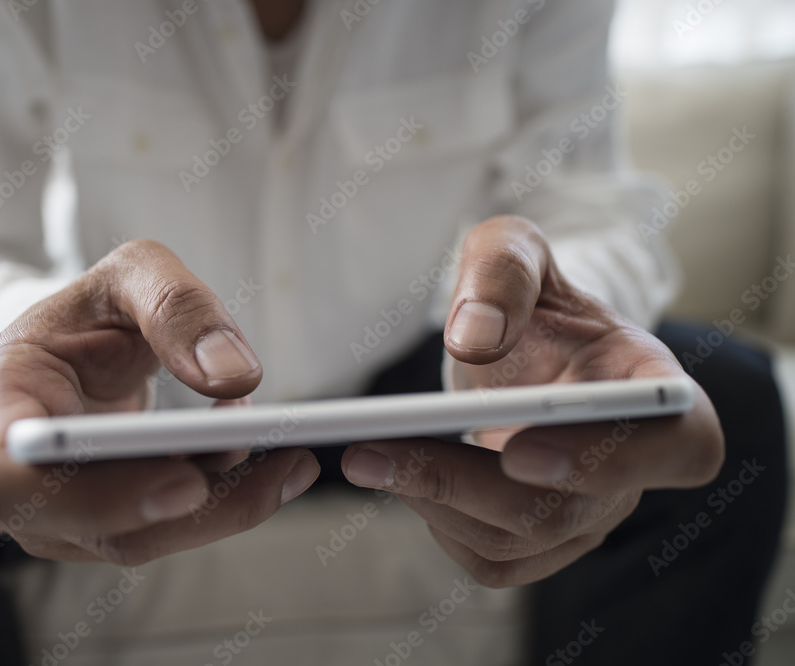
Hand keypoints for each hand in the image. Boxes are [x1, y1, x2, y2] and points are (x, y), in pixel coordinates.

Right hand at [0, 240, 319, 564]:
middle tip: (279, 465)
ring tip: (292, 456)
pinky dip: (227, 498)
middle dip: (196, 505)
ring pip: (144, 537)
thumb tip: (234, 375)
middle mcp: (18, 476)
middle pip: (95, 525)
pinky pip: (168, 527)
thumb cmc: (90, 312)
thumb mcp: (130, 275)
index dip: (92, 493)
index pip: (10, 478)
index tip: (185, 476)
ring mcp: (60, 512)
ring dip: (227, 503)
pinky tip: (273, 460)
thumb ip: (176, 306)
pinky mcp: (107, 524)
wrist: (78, 350)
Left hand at [340, 216, 723, 586]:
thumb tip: (472, 337)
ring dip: (432, 500)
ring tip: (368, 454)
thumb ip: (502, 273)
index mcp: (654, 390)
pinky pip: (491, 558)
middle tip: (376, 451)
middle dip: (463, 483)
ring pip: (518, 539)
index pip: (680, 446)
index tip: (521, 449)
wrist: (519, 341)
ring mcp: (589, 512)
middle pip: (570, 509)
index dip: (612, 461)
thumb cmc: (529, 296)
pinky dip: (435, 521)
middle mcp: (632, 466)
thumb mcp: (515, 251)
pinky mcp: (541, 540)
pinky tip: (400, 473)